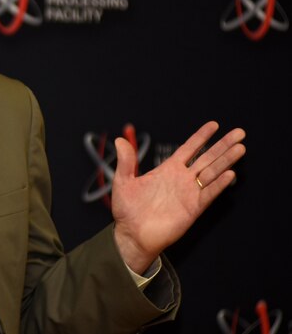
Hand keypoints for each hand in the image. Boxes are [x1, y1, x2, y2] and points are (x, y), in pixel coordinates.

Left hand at [111, 121, 245, 273]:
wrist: (132, 235)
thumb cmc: (127, 210)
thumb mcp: (123, 181)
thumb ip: (126, 161)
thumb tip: (120, 140)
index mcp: (167, 169)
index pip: (189, 148)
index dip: (201, 137)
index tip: (214, 125)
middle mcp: (182, 179)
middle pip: (207, 158)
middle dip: (222, 145)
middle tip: (239, 132)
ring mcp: (189, 193)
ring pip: (212, 172)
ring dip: (226, 160)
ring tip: (240, 148)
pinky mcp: (193, 208)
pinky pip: (209, 194)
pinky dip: (219, 184)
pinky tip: (230, 174)